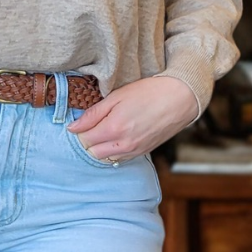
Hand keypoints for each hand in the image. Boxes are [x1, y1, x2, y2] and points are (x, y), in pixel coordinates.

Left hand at [66, 75, 200, 162]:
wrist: (179, 98)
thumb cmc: (148, 92)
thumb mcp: (116, 96)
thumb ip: (93, 114)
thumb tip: (72, 127)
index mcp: (113, 128)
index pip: (84, 139)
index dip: (80, 129)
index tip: (83, 120)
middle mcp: (123, 144)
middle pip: (92, 152)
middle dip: (88, 140)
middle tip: (93, 124)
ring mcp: (134, 151)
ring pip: (105, 158)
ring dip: (100, 147)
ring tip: (105, 129)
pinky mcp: (142, 152)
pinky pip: (120, 159)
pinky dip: (113, 151)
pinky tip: (117, 136)